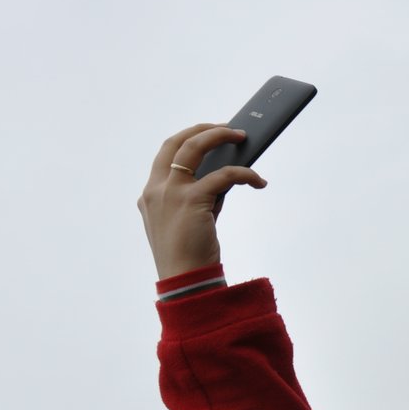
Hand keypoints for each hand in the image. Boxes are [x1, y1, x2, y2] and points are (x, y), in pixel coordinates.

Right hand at [137, 124, 266, 278]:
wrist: (185, 281)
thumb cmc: (190, 254)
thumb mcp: (189, 220)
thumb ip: (200, 196)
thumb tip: (226, 175)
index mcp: (150, 194)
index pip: (165, 155)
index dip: (187, 139)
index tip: (207, 134)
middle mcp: (156, 189)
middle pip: (176, 143)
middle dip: (203, 130)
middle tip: (227, 128)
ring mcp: (170, 193)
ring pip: (195, 148)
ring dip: (220, 137)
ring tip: (241, 136)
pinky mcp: (192, 200)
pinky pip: (224, 176)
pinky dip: (244, 174)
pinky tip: (258, 180)